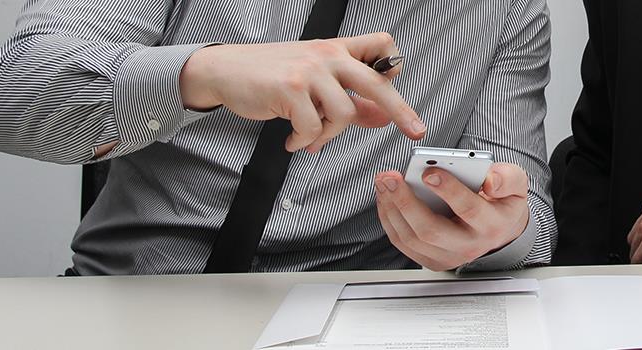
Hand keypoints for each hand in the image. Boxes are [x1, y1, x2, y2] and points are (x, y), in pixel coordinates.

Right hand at [179, 32, 424, 152]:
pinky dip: (305, 140)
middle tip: (415, 131)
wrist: (226, 70)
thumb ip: (351, 100)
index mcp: (337, 50)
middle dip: (400, 111)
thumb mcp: (315, 82)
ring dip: (328, 135)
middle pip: (376, 83)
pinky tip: (294, 139)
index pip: (380, 45)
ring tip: (310, 137)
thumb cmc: (272, 75)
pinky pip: (314, 127)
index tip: (396, 82)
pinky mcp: (290, 88)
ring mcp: (309, 70)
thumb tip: (383, 117)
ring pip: (344, 114)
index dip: (392, 64)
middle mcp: (327, 55)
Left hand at [374, 163, 530, 270]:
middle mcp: (470, 246)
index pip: (468, 209)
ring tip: (384, 181)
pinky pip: (403, 242)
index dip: (448, 190)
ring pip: (412, 238)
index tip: (429, 172)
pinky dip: (389, 218)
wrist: (499, 227)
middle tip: (391, 177)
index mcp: (492, 225)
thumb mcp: (516, 184)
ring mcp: (449, 257)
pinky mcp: (432, 260)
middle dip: (406, 201)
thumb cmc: (501, 201)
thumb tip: (490, 181)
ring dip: (392, 208)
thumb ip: (507, 178)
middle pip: (431, 230)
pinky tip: (385, 196)